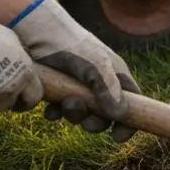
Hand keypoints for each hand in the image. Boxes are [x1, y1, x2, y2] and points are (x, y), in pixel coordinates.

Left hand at [10, 0, 140, 142]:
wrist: (36, 32)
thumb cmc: (71, 45)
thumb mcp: (95, 66)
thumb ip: (109, 90)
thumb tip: (121, 115)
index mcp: (116, 76)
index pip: (132, 104)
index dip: (128, 122)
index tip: (116, 137)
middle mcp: (100, 84)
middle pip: (105, 116)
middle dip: (93, 121)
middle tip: (80, 114)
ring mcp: (79, 88)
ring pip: (82, 115)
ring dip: (73, 114)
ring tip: (63, 103)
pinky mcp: (59, 90)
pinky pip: (61, 112)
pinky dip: (56, 113)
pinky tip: (49, 107)